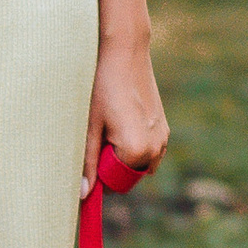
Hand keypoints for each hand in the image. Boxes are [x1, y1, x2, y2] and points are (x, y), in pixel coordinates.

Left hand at [84, 36, 166, 191]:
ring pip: (140, 162)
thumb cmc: (103, 87)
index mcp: (136, 150)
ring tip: (109, 127)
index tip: (90, 156)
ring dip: (123, 154)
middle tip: (98, 137)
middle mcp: (155, 148)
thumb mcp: (90, 125)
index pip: (115, 183)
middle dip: (112, 166)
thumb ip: (88, 161)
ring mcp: (163, 137)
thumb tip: (83, 194)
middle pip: (129, 175)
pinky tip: (120, 121)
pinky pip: (149, 149)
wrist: (126, 53)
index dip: (100, 176)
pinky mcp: (164, 127)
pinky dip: (134, 144)